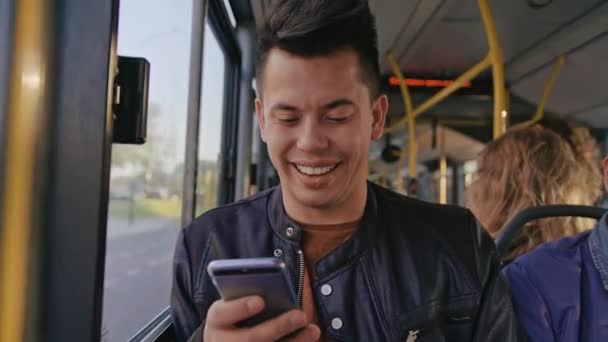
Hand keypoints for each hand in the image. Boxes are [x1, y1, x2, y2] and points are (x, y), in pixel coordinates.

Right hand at [203, 296, 320, 341]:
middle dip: (278, 327)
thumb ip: (248, 295)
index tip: (260, 301)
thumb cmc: (236, 316)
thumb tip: (277, 286)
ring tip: (313, 330)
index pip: (222, 313)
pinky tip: (308, 340)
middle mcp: (221, 341)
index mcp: (217, 320)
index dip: (241, 307)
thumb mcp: (235, 304)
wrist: (224, 341)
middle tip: (301, 315)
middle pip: (250, 338)